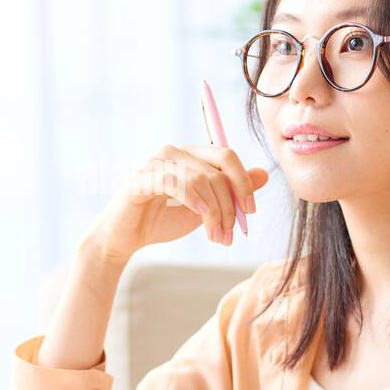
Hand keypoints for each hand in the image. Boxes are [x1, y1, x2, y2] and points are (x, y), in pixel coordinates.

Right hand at [86, 143, 269, 262]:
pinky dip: (196, 202)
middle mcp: (174, 150)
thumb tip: (264, 174)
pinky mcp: (143, 176)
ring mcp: (156, 160)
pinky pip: (179, 184)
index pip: (227, 156)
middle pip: (219, 167)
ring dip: (215, 212)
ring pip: (202, 179)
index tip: (250, 212)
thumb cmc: (162, 221)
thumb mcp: (205, 208)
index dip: (244, 182)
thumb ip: (230, 192)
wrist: (125, 239)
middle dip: (231, 203)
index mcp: (190, 154)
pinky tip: (201, 219)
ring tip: (216, 236)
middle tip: (231, 232)